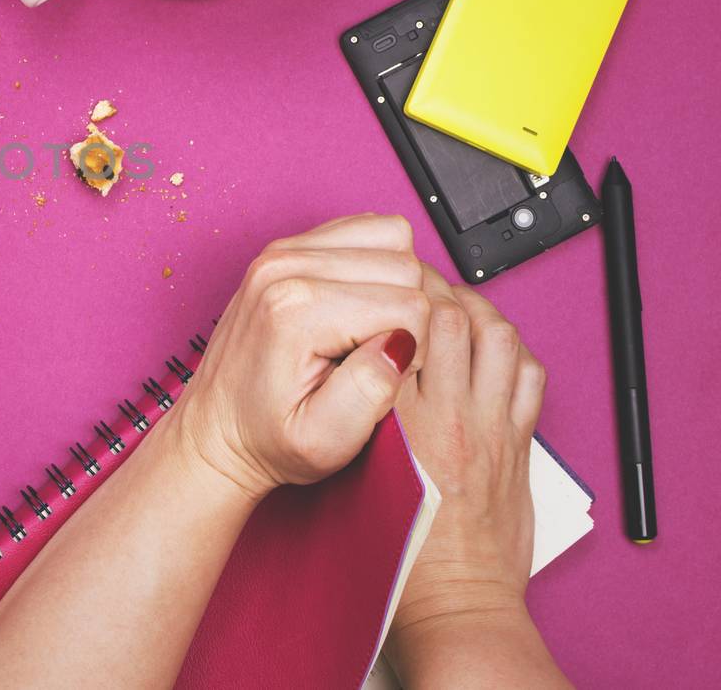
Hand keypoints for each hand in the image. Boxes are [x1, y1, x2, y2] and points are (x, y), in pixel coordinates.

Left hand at [170, 214, 430, 500]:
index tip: (379, 377)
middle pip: (405, 265)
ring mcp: (283, 251)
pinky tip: (356, 307)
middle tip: (371, 357)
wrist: (214, 429)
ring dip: (394, 284)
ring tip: (365, 330)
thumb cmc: (266, 437)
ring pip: (392, 237)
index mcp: (295, 309)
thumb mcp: (323, 440)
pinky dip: (375, 263)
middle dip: (406, 316)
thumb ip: (369, 391)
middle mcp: (285, 267)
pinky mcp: (287, 247)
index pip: (411, 306)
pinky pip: (365, 230)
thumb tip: (402, 344)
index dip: (413, 352)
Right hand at [389, 265, 542, 630]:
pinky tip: (492, 350)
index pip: (402, 329)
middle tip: (416, 282)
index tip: (380, 287)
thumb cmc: (401, 555)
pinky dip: (513, 352)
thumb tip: (362, 372)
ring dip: (478, 311)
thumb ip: (362, 422)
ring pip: (497, 336)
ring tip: (456, 305)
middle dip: (434, 288)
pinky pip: (529, 376)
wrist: (455, 605)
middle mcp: (452, 416)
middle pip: (451, 318)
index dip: (393, 296)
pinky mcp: (520, 444)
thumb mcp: (358, 480)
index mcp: (402, 424)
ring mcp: (493, 426)